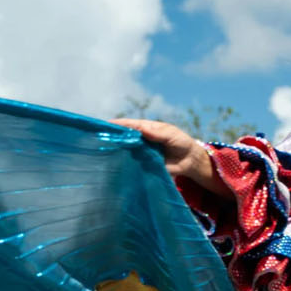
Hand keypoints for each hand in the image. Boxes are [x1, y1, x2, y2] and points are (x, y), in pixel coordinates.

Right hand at [112, 118, 227, 193]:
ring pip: (127, 151)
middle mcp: (141, 140)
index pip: (130, 125)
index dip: (118, 124)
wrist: (189, 160)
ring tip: (104, 152)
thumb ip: (157, 133)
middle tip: (100, 139)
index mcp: (147, 128)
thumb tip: (141, 129)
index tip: (106, 124)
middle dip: (114, 138)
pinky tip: (117, 165)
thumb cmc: (181, 142)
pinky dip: (126, 164)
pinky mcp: (144, 164)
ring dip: (117, 151)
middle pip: (125, 137)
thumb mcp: (171, 134)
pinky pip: (133, 164)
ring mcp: (142, 152)